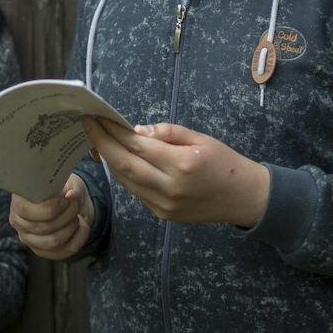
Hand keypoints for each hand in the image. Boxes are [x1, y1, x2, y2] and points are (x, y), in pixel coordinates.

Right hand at [9, 174, 93, 258]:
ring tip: (77, 215)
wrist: (68, 202)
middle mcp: (19, 222)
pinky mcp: (42, 251)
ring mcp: (29, 239)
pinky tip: (83, 226)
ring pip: (53, 241)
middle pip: (43, 227)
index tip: (66, 199)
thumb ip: (70, 189)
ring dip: (71, 227)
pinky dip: (79, 238)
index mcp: (18, 201)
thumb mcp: (67, 182)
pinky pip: (64, 251)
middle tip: (75, 204)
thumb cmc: (62, 189)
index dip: (49, 208)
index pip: (25, 211)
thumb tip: (72, 196)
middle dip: (66, 215)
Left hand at [84, 116, 271, 225]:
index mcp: (181, 165)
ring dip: (110, 160)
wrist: (244, 198)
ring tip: (100, 140)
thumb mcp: (200, 138)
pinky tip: (120, 160)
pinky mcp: (162, 215)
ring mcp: (164, 206)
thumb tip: (136, 131)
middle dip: (102, 144)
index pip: (137, 146)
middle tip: (88, 125)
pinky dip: (125, 174)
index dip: (113, 132)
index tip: (96, 116)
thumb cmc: (225, 162)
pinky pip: (136, 192)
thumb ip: (167, 133)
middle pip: (124, 166)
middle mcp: (169, 188)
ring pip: (126, 182)